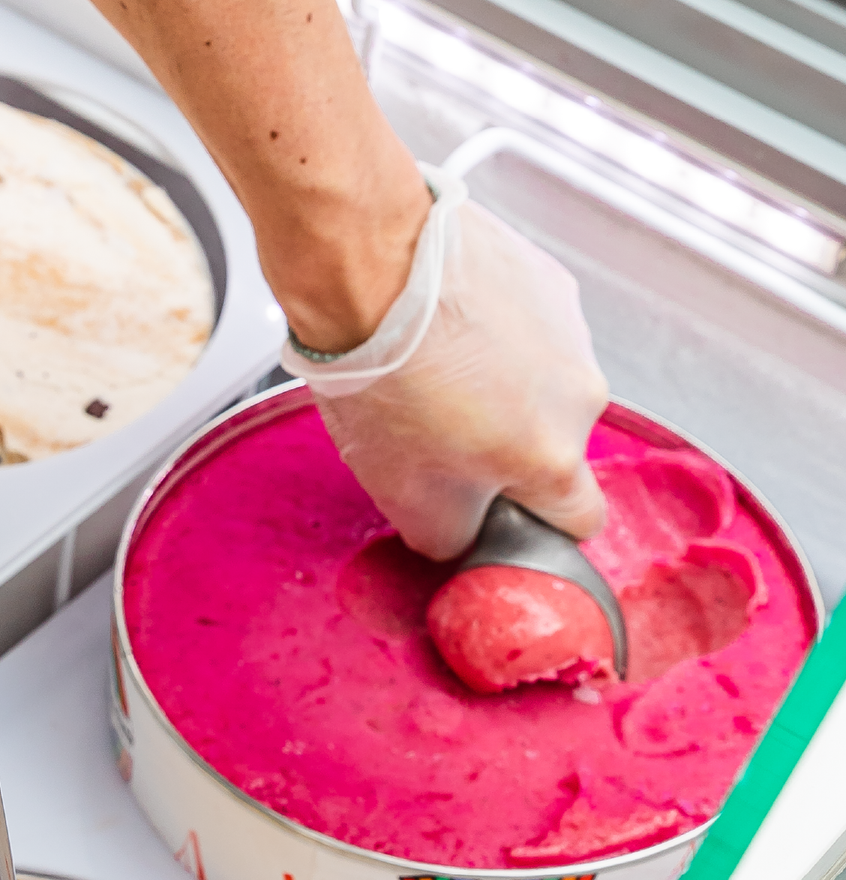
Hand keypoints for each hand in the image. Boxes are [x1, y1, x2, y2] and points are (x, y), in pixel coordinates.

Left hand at [281, 176, 609, 559]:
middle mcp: (581, 394)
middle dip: (505, 451)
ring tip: (432, 374)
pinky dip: (495, 339)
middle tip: (438, 436)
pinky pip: (530, 332)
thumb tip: (460, 537)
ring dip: (499, 391)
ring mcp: (571, 333)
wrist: (372, 268)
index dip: (537, 526)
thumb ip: (448, 536)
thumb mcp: (402, 494)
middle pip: (553, 447)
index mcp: (553, 458)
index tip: (501, 515)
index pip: (580, 521)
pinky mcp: (549, 283)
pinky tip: (442, 331)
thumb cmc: (385, 376)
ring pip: (541, 386)